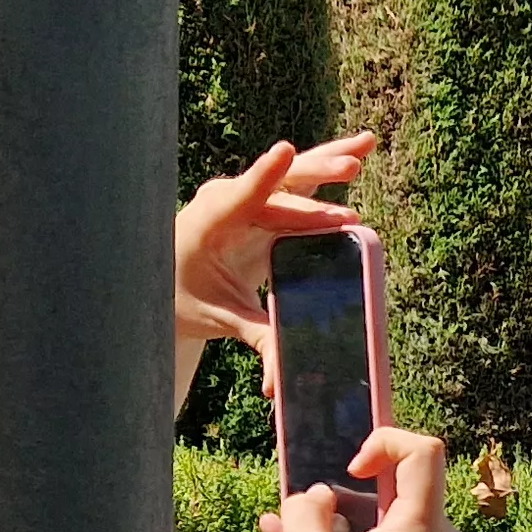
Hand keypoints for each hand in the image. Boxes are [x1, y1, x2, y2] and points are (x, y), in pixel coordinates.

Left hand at [176, 134, 376, 380]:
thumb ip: (257, 343)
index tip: (285, 151)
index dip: (265, 175)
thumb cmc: (187, 299)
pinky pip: (301, 183)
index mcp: (210, 224)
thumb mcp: (223, 320)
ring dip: (329, 163)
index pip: (243, 197)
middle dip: (315, 179)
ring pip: (295, 176)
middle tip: (350, 172)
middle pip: (279, 186)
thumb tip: (279, 385)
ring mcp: (249, 197)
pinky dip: (328, 167)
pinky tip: (361, 149)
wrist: (167, 281)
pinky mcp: (267, 202)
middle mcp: (229, 202)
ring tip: (364, 147)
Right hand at [264, 426, 464, 531]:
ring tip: (289, 530)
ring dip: (344, 518)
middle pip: (406, 483)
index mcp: (423, 528)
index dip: (385, 442)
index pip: (424, 450)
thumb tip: (314, 495)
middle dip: (353, 486)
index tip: (351, 470)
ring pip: (392, 517)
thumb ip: (303, 515)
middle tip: (313, 500)